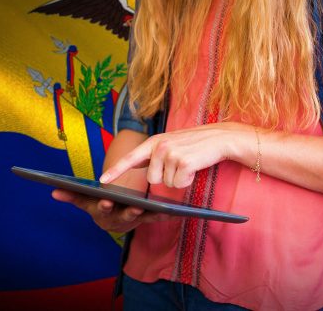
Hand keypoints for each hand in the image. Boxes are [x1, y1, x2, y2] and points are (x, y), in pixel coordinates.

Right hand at [52, 189, 171, 232]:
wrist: (110, 220)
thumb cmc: (96, 205)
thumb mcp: (84, 200)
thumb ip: (71, 195)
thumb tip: (54, 191)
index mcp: (102, 212)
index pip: (101, 209)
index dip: (103, 206)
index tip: (106, 201)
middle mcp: (117, 219)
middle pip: (123, 216)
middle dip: (129, 212)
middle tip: (136, 207)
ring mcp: (131, 220)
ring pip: (141, 217)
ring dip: (149, 214)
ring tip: (159, 209)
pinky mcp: (144, 218)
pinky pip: (153, 217)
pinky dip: (162, 215)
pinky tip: (172, 211)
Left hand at [100, 122, 252, 187]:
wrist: (220, 138)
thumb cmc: (194, 145)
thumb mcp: (170, 144)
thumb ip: (152, 154)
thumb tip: (135, 164)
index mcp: (154, 142)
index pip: (130, 158)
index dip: (115, 171)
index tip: (101, 180)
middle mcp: (159, 146)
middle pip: (152, 179)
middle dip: (165, 178)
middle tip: (179, 164)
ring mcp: (171, 153)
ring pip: (166, 183)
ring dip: (178, 179)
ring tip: (188, 164)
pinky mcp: (183, 162)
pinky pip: (179, 184)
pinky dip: (187, 181)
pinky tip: (194, 168)